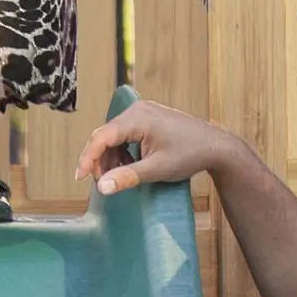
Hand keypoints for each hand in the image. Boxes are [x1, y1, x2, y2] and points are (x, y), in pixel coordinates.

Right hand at [74, 99, 238, 194]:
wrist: (216, 146)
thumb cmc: (189, 156)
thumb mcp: (157, 170)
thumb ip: (127, 177)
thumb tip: (102, 188)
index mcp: (137, 118)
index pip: (101, 137)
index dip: (87, 158)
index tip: (80, 177)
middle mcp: (137, 109)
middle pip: (106, 136)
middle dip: (102, 160)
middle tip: (105, 183)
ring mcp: (142, 111)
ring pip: (114, 135)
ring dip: (113, 157)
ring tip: (123, 175)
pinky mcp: (147, 117)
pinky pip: (125, 133)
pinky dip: (123, 150)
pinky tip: (132, 164)